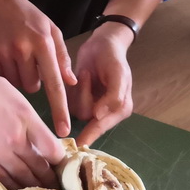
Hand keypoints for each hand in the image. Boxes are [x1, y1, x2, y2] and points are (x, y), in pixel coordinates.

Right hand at [0, 0, 77, 137]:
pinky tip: (5, 54)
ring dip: (20, 76)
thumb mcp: (51, 30)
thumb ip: (62, 57)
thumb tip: (71, 82)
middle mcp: (22, 50)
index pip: (54, 83)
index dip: (59, 109)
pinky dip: (6, 71)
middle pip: (32, 87)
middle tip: (31, 62)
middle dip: (34, 80)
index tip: (63, 131)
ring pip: (16, 84)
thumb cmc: (28, 16)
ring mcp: (2, 54)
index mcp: (42, 43)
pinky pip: (1, 78)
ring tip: (17, 56)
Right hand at [0, 68, 65, 189]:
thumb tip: (35, 131)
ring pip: (22, 179)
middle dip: (51, 181)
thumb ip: (25, 113)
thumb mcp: (9, 91)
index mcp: (25, 118)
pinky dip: (12, 189)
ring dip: (34, 189)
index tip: (63, 165)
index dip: (61, 160)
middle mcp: (16, 140)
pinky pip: (2, 182)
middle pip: (40, 169)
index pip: (53, 148)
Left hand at [68, 23, 133, 146]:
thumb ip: (114, 96)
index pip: (103, 126)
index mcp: (120, 109)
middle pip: (88, 117)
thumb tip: (99, 116)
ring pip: (77, 108)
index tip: (79, 146)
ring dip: (80, 89)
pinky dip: (75, 86)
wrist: (102, 43)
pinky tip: (83, 73)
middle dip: (85, 97)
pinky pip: (70, 100)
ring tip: (87, 72)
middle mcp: (105, 111)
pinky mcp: (78, 97)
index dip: (91, 135)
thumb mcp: (119, 73)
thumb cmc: (114, 57)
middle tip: (87, 74)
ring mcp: (90, 105)